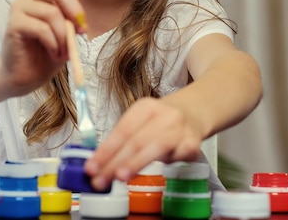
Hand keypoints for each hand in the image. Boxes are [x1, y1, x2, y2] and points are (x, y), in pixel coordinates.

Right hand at [0, 0, 85, 95]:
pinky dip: (55, 44)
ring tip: (65, 50)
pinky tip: (54, 53)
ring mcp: (19, 7)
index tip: (76, 4)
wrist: (27, 75)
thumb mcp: (69, 26)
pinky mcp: (14, 24)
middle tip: (81, 32)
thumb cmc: (48, 50)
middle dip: (75, 11)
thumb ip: (73, 1)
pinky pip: (43, 28)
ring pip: (52, 13)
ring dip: (65, 36)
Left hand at [84, 97, 202, 190]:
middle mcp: (163, 114)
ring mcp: (179, 127)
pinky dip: (169, 162)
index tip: (91, 167)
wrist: (195, 111)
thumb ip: (123, 141)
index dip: (105, 150)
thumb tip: (99, 164)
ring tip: (119, 176)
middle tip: (100, 179)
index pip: (122, 130)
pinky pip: (179, 155)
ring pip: (156, 146)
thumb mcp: (142, 122)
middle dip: (115, 162)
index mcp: (145, 107)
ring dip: (136, 163)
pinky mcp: (193, 142)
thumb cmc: (163, 121)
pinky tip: (159, 169)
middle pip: (136, 140)